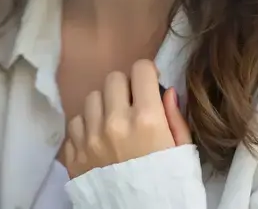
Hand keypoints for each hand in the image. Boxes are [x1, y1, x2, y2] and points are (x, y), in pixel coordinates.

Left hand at [62, 60, 191, 177]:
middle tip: (132, 104)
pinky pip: (76, 122)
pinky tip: (100, 139)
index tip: (149, 84)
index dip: (147, 74)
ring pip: (92, 97)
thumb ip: (175, 118)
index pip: (140, 69)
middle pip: (113, 79)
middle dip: (125, 87)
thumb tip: (166, 91)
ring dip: (104, 105)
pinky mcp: (74, 153)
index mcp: (147, 119)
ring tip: (114, 122)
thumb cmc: (169, 188)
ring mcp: (90, 138)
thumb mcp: (183, 154)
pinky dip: (87, 126)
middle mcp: (115, 123)